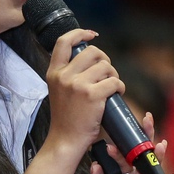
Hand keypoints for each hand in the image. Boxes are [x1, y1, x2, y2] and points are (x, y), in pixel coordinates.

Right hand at [45, 29, 124, 155]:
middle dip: (105, 60)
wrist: (65, 141)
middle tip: (107, 73)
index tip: (92, 34)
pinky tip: (117, 95)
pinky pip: (114, 82)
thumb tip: (90, 58)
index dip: (80, 33)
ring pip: (106, 66)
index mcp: (54, 73)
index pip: (63, 42)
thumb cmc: (67, 118)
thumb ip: (68, 74)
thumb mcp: (59, 90)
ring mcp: (77, 85)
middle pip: (92, 52)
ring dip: (114, 75)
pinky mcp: (92, 95)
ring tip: (112, 87)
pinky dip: (120, 87)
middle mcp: (64, 76)